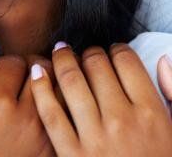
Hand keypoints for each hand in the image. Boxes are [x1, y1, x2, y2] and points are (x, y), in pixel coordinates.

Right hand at [0, 56, 52, 156]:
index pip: (14, 62)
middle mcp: (26, 122)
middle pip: (45, 73)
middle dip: (28, 68)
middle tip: (12, 80)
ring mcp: (43, 143)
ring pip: (61, 97)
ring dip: (47, 89)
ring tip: (29, 95)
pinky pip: (64, 125)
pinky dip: (55, 114)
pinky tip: (35, 120)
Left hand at [30, 43, 171, 155]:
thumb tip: (159, 58)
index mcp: (152, 113)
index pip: (126, 62)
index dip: (116, 50)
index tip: (111, 52)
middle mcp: (122, 120)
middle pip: (96, 66)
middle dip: (88, 53)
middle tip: (82, 53)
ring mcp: (95, 137)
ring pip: (71, 82)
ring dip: (62, 60)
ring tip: (59, 53)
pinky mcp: (71, 153)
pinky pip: (50, 112)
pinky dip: (41, 88)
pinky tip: (38, 73)